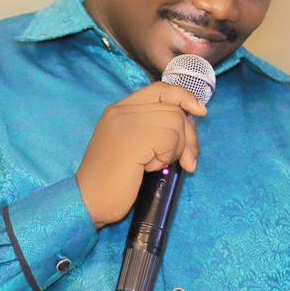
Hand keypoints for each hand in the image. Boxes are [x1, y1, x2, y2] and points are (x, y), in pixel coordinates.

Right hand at [75, 81, 206, 228]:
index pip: (160, 89)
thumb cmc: (113, 180)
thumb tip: (191, 121)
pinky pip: (170, 139)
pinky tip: (149, 168)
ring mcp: (126, 123)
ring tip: (154, 165)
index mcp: (119, 109)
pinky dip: (167, 157)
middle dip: (189, 136)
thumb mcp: (133, 145)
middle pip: (174, 108)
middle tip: (188, 162)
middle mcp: (122, 110)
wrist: (89, 201)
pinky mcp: (134, 139)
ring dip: (176, 149)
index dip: (184, 96)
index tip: (200, 112)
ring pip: (176, 123)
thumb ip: (153, 128)